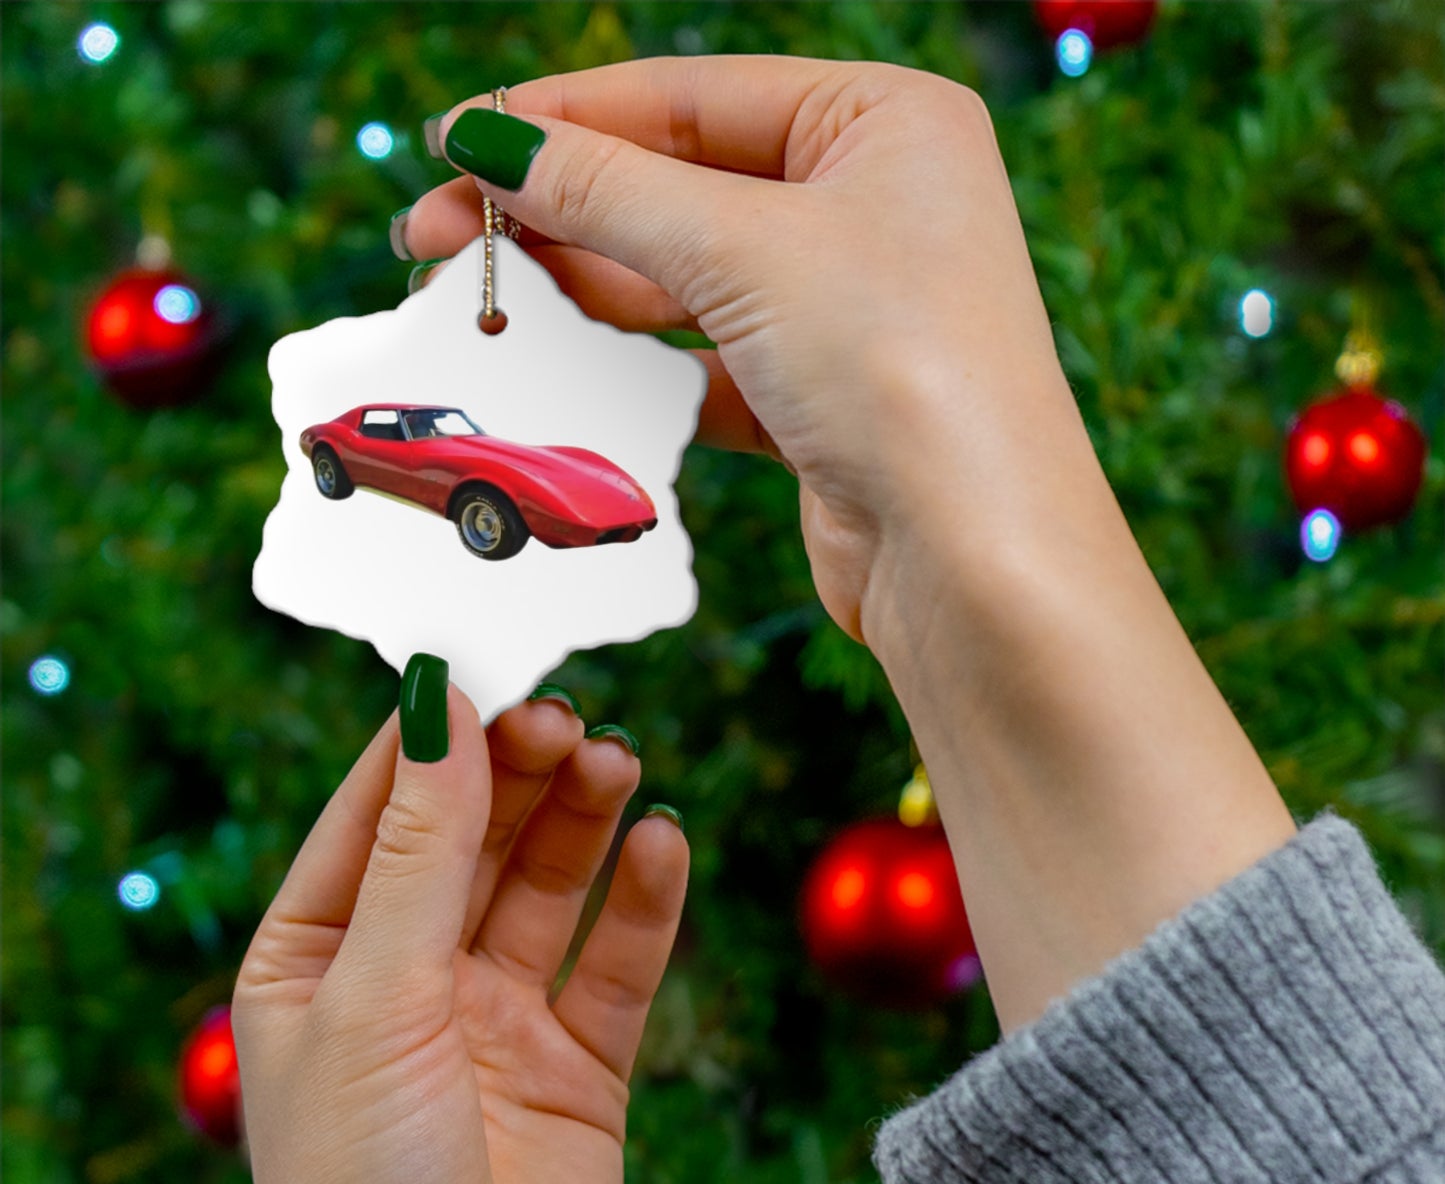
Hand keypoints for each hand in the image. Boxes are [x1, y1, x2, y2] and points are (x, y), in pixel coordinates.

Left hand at [233, 683, 686, 1183]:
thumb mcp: (374, 999)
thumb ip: (418, 851)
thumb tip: (437, 705)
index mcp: (318, 959)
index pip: (377, 811)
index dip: (431, 736)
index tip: (487, 661)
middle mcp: (408, 980)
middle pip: (473, 837)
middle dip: (519, 772)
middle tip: (569, 717)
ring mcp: (498, 1022)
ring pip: (549, 885)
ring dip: (584, 819)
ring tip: (620, 761)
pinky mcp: (579, 1067)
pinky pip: (617, 962)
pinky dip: (644, 901)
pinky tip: (664, 843)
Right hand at [403, 56, 1090, 645]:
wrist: (972, 559)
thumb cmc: (901, 372)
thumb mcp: (744, 250)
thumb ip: (609, 191)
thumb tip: (489, 142)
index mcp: (884, 122)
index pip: (689, 97)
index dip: (561, 119)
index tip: (454, 142)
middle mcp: (872, 204)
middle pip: (679, 187)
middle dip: (558, 211)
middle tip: (435, 236)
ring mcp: (846, 306)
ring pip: (686, 278)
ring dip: (586, 289)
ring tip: (484, 299)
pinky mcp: (820, 399)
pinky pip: (705, 360)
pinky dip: (636, 365)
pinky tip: (563, 366)